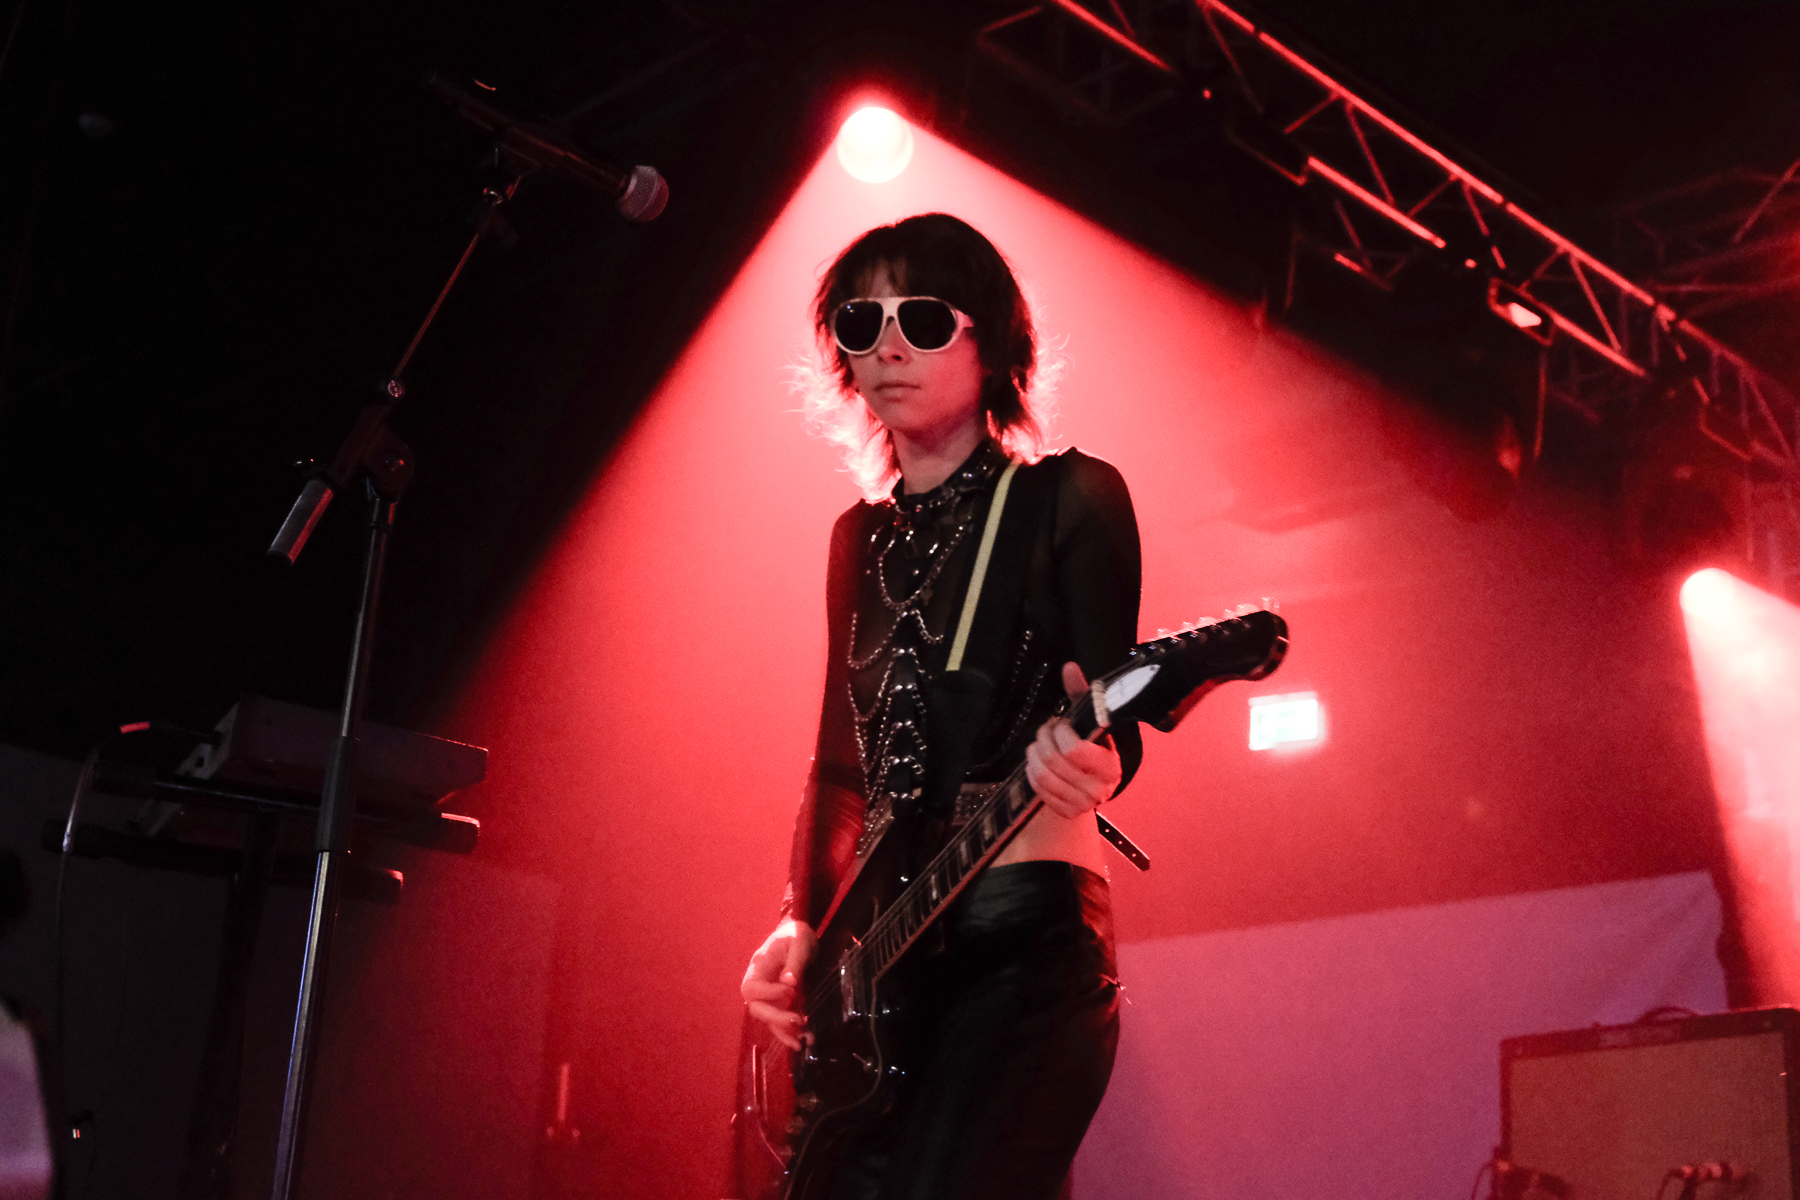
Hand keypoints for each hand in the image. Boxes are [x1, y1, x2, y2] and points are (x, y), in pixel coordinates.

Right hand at [741, 918, 816, 1050]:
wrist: (800, 936)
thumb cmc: (796, 934)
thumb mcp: (799, 941)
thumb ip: (795, 961)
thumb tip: (790, 983)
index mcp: (759, 966)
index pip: (752, 987)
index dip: (768, 993)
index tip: (791, 990)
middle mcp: (760, 983)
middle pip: (756, 1008)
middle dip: (775, 1018)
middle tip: (798, 1020)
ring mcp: (769, 995)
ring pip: (767, 1019)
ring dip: (783, 1032)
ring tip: (801, 1042)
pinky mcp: (780, 1002)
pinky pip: (779, 1021)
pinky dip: (789, 1033)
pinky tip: (803, 1040)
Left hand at [1025, 662, 1121, 819]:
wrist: (1094, 783)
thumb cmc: (1092, 744)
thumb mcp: (1091, 720)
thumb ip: (1082, 693)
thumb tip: (1069, 668)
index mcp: (1110, 765)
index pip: (1076, 751)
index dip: (1061, 733)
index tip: (1061, 724)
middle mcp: (1099, 788)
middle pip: (1054, 761)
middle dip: (1044, 738)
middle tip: (1046, 730)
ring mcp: (1082, 803)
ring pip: (1043, 775)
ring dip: (1035, 753)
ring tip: (1040, 744)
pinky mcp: (1066, 811)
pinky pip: (1038, 789)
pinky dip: (1032, 771)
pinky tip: (1038, 761)